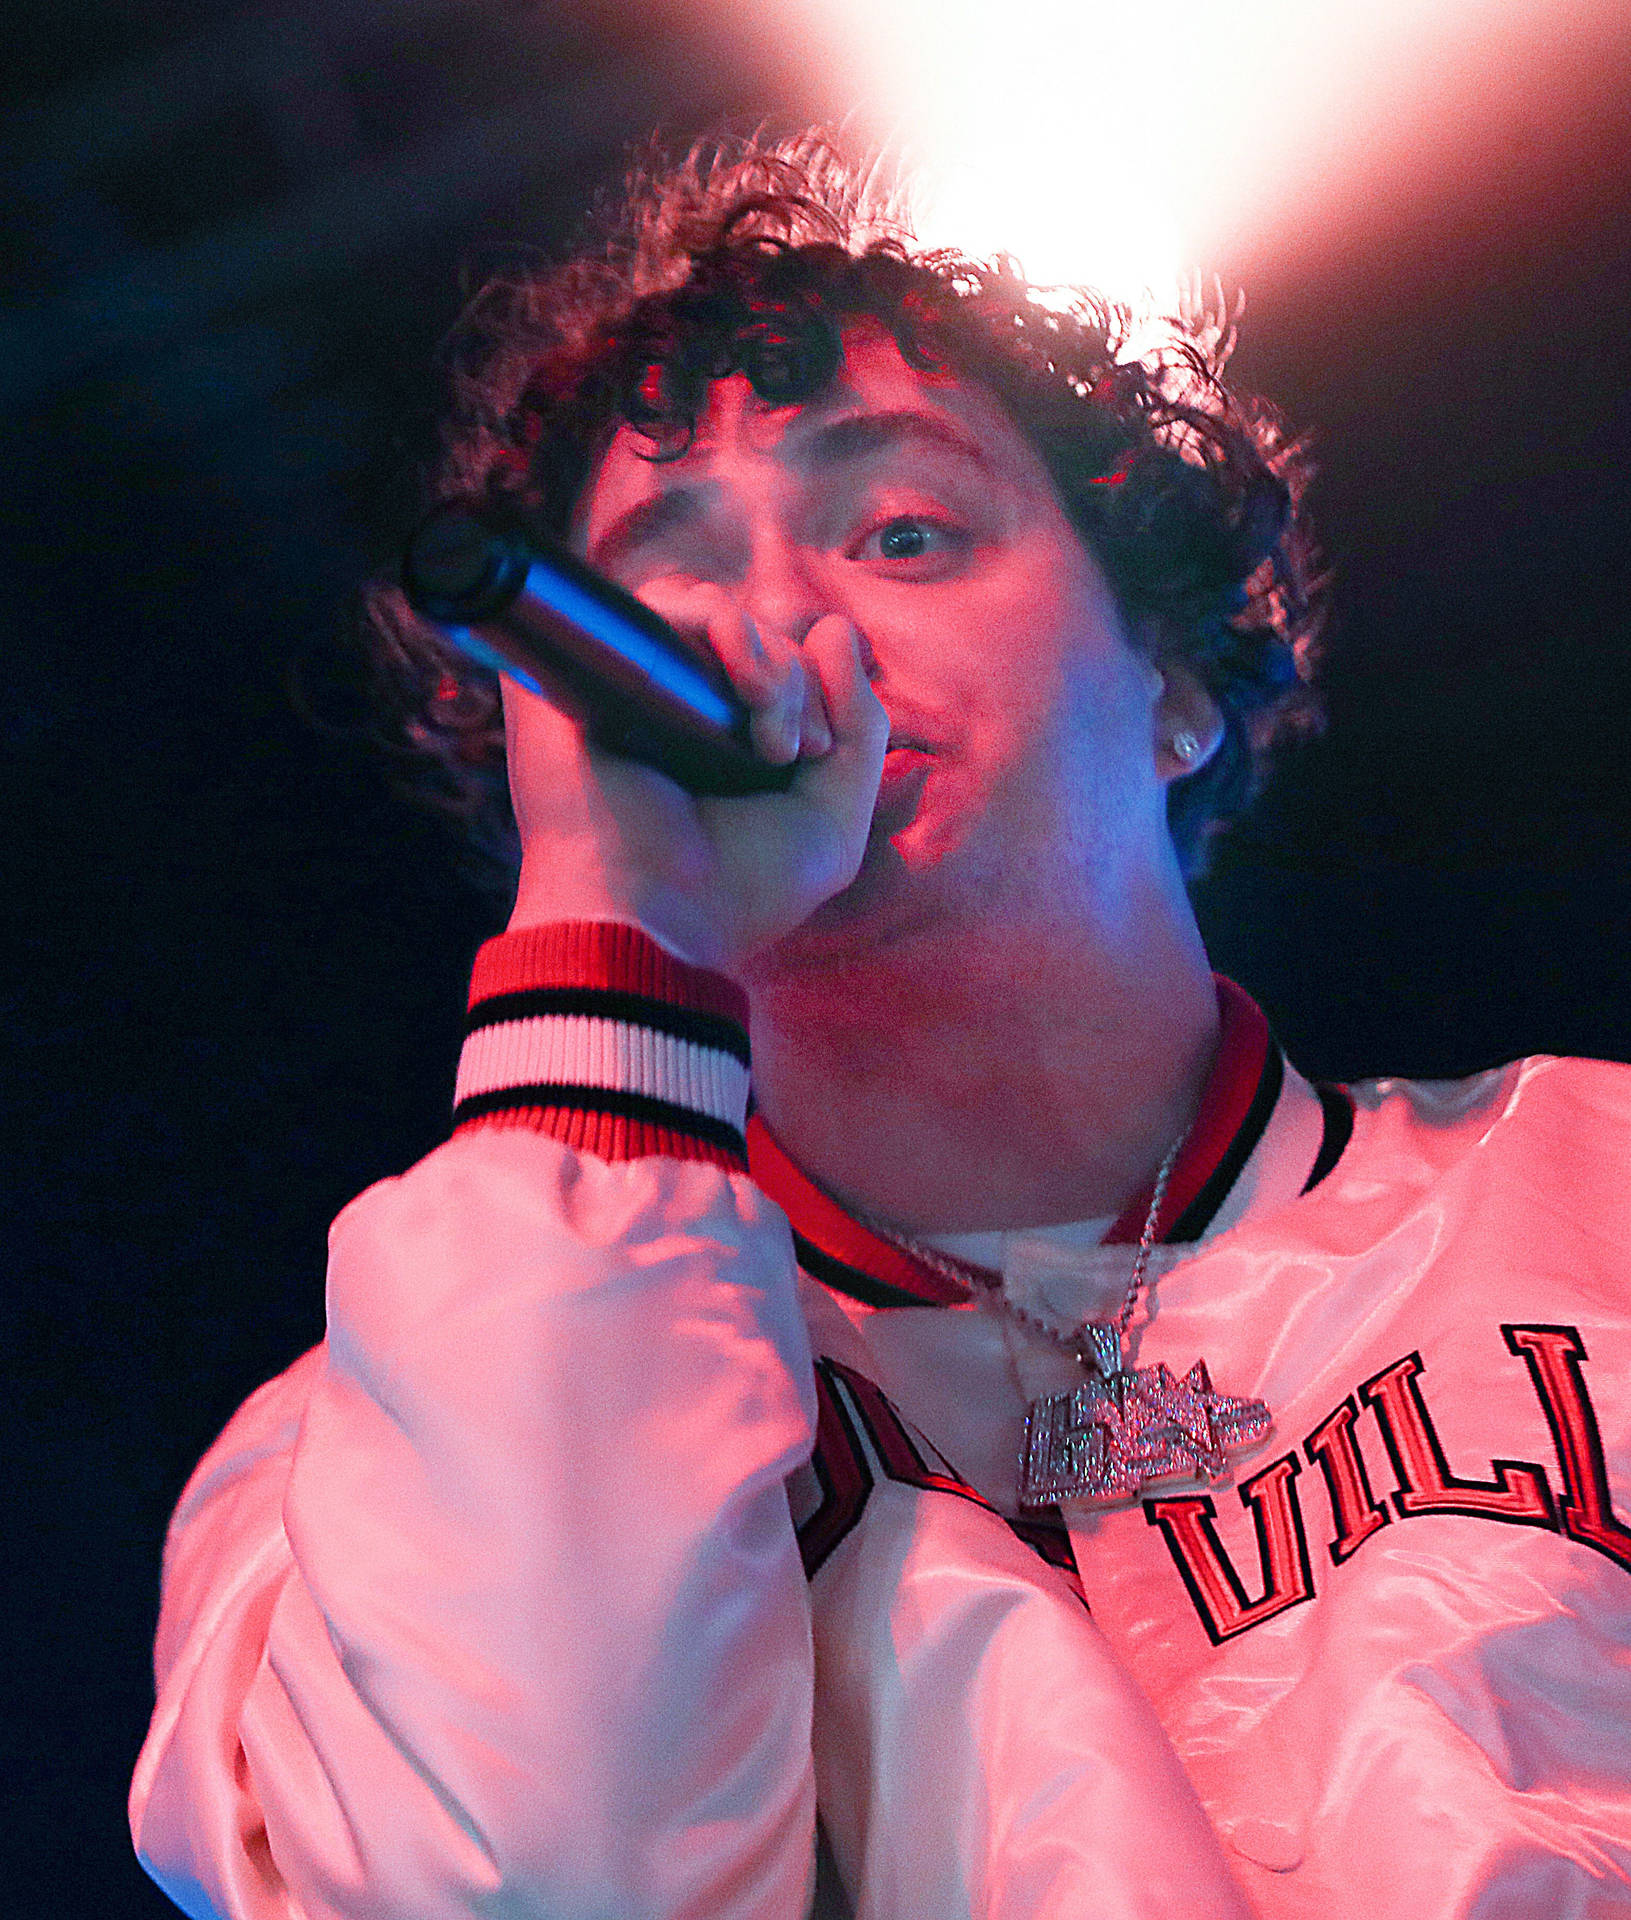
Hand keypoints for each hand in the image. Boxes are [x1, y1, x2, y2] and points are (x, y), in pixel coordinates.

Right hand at [502, 578, 888, 974]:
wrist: (654, 920)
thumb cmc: (738, 891)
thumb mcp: (832, 824)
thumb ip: (860, 728)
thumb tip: (833, 629)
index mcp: (723, 742)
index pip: (779, 665)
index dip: (816, 688)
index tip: (819, 752)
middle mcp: (673, 708)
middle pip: (751, 635)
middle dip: (795, 680)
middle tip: (789, 750)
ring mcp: (629, 685)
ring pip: (712, 613)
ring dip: (764, 656)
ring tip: (767, 731)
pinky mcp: (589, 669)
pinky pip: (658, 602)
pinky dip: (718, 623)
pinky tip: (741, 681)